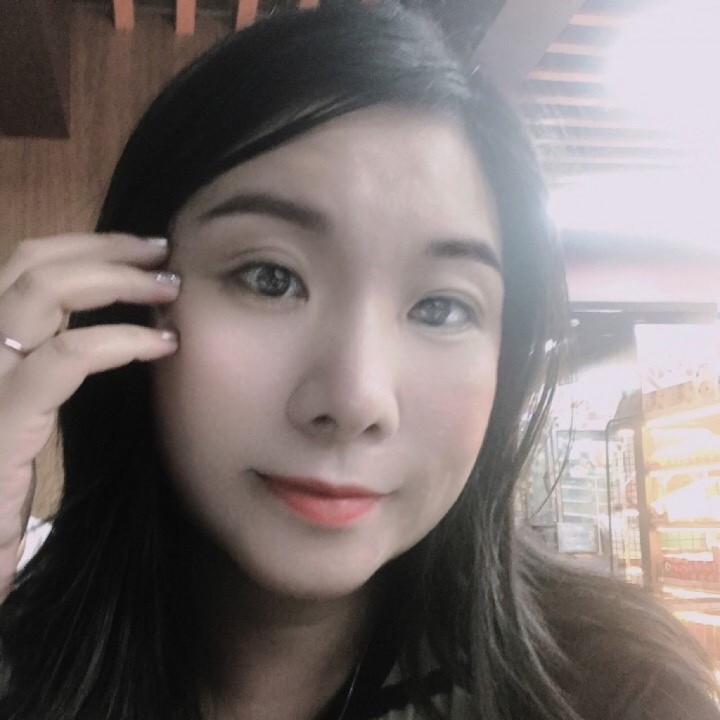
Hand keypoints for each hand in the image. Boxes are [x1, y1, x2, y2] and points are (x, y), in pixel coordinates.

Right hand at [0, 233, 180, 599]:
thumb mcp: (26, 417)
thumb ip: (54, 372)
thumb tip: (115, 337)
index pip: (25, 269)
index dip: (85, 249)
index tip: (142, 255)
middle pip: (32, 262)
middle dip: (105, 247)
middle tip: (161, 251)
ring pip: (42, 290)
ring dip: (116, 277)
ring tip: (169, 287)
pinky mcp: (1, 415)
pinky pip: (67, 355)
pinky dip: (122, 340)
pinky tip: (163, 345)